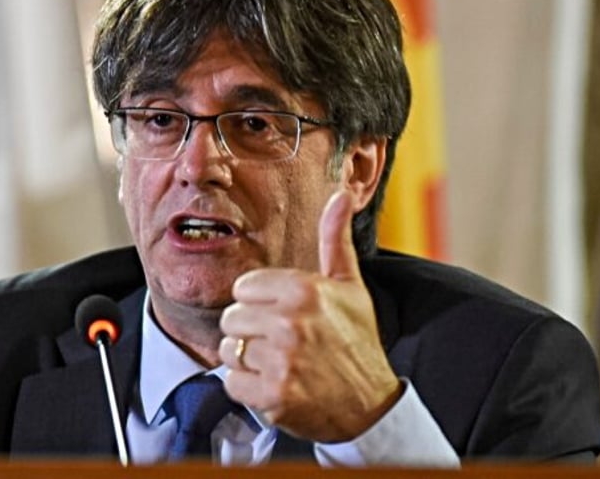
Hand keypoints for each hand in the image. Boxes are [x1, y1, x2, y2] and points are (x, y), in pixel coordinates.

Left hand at [218, 190, 402, 441]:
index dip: (260, 304)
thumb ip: (335, 239)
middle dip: (251, 333)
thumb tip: (341, 195)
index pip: (243, 288)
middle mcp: (291, 322)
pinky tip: (275, 386)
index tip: (283, 316)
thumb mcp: (350, 286)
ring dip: (248, 362)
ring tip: (279, 365)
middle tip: (282, 344)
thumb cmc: (356, 342)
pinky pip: (232, 383)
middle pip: (231, 319)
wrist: (370, 406)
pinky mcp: (273, 395)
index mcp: (304, 290)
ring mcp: (281, 360)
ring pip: (228, 351)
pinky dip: (248, 389)